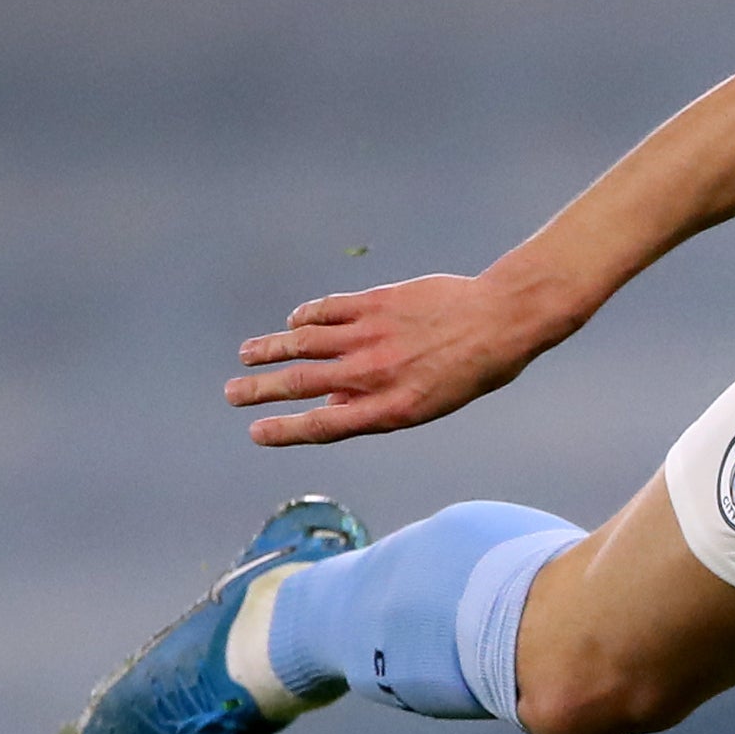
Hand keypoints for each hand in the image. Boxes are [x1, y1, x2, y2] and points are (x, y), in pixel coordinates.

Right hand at [228, 272, 571, 445]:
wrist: (503, 319)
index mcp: (392, 407)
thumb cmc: (471, 368)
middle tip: (232, 393)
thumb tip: (332, 408)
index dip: (285, 431)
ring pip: (304, 342)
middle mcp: (375, 373)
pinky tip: (294, 321)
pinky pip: (327, 309)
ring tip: (246, 354)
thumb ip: (378, 406)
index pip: (323, 426)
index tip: (256, 432)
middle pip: (302, 384)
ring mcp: (373, 334)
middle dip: (261, 390)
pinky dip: (305, 316)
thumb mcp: (429, 403)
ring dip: (270, 349)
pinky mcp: (376, 301)